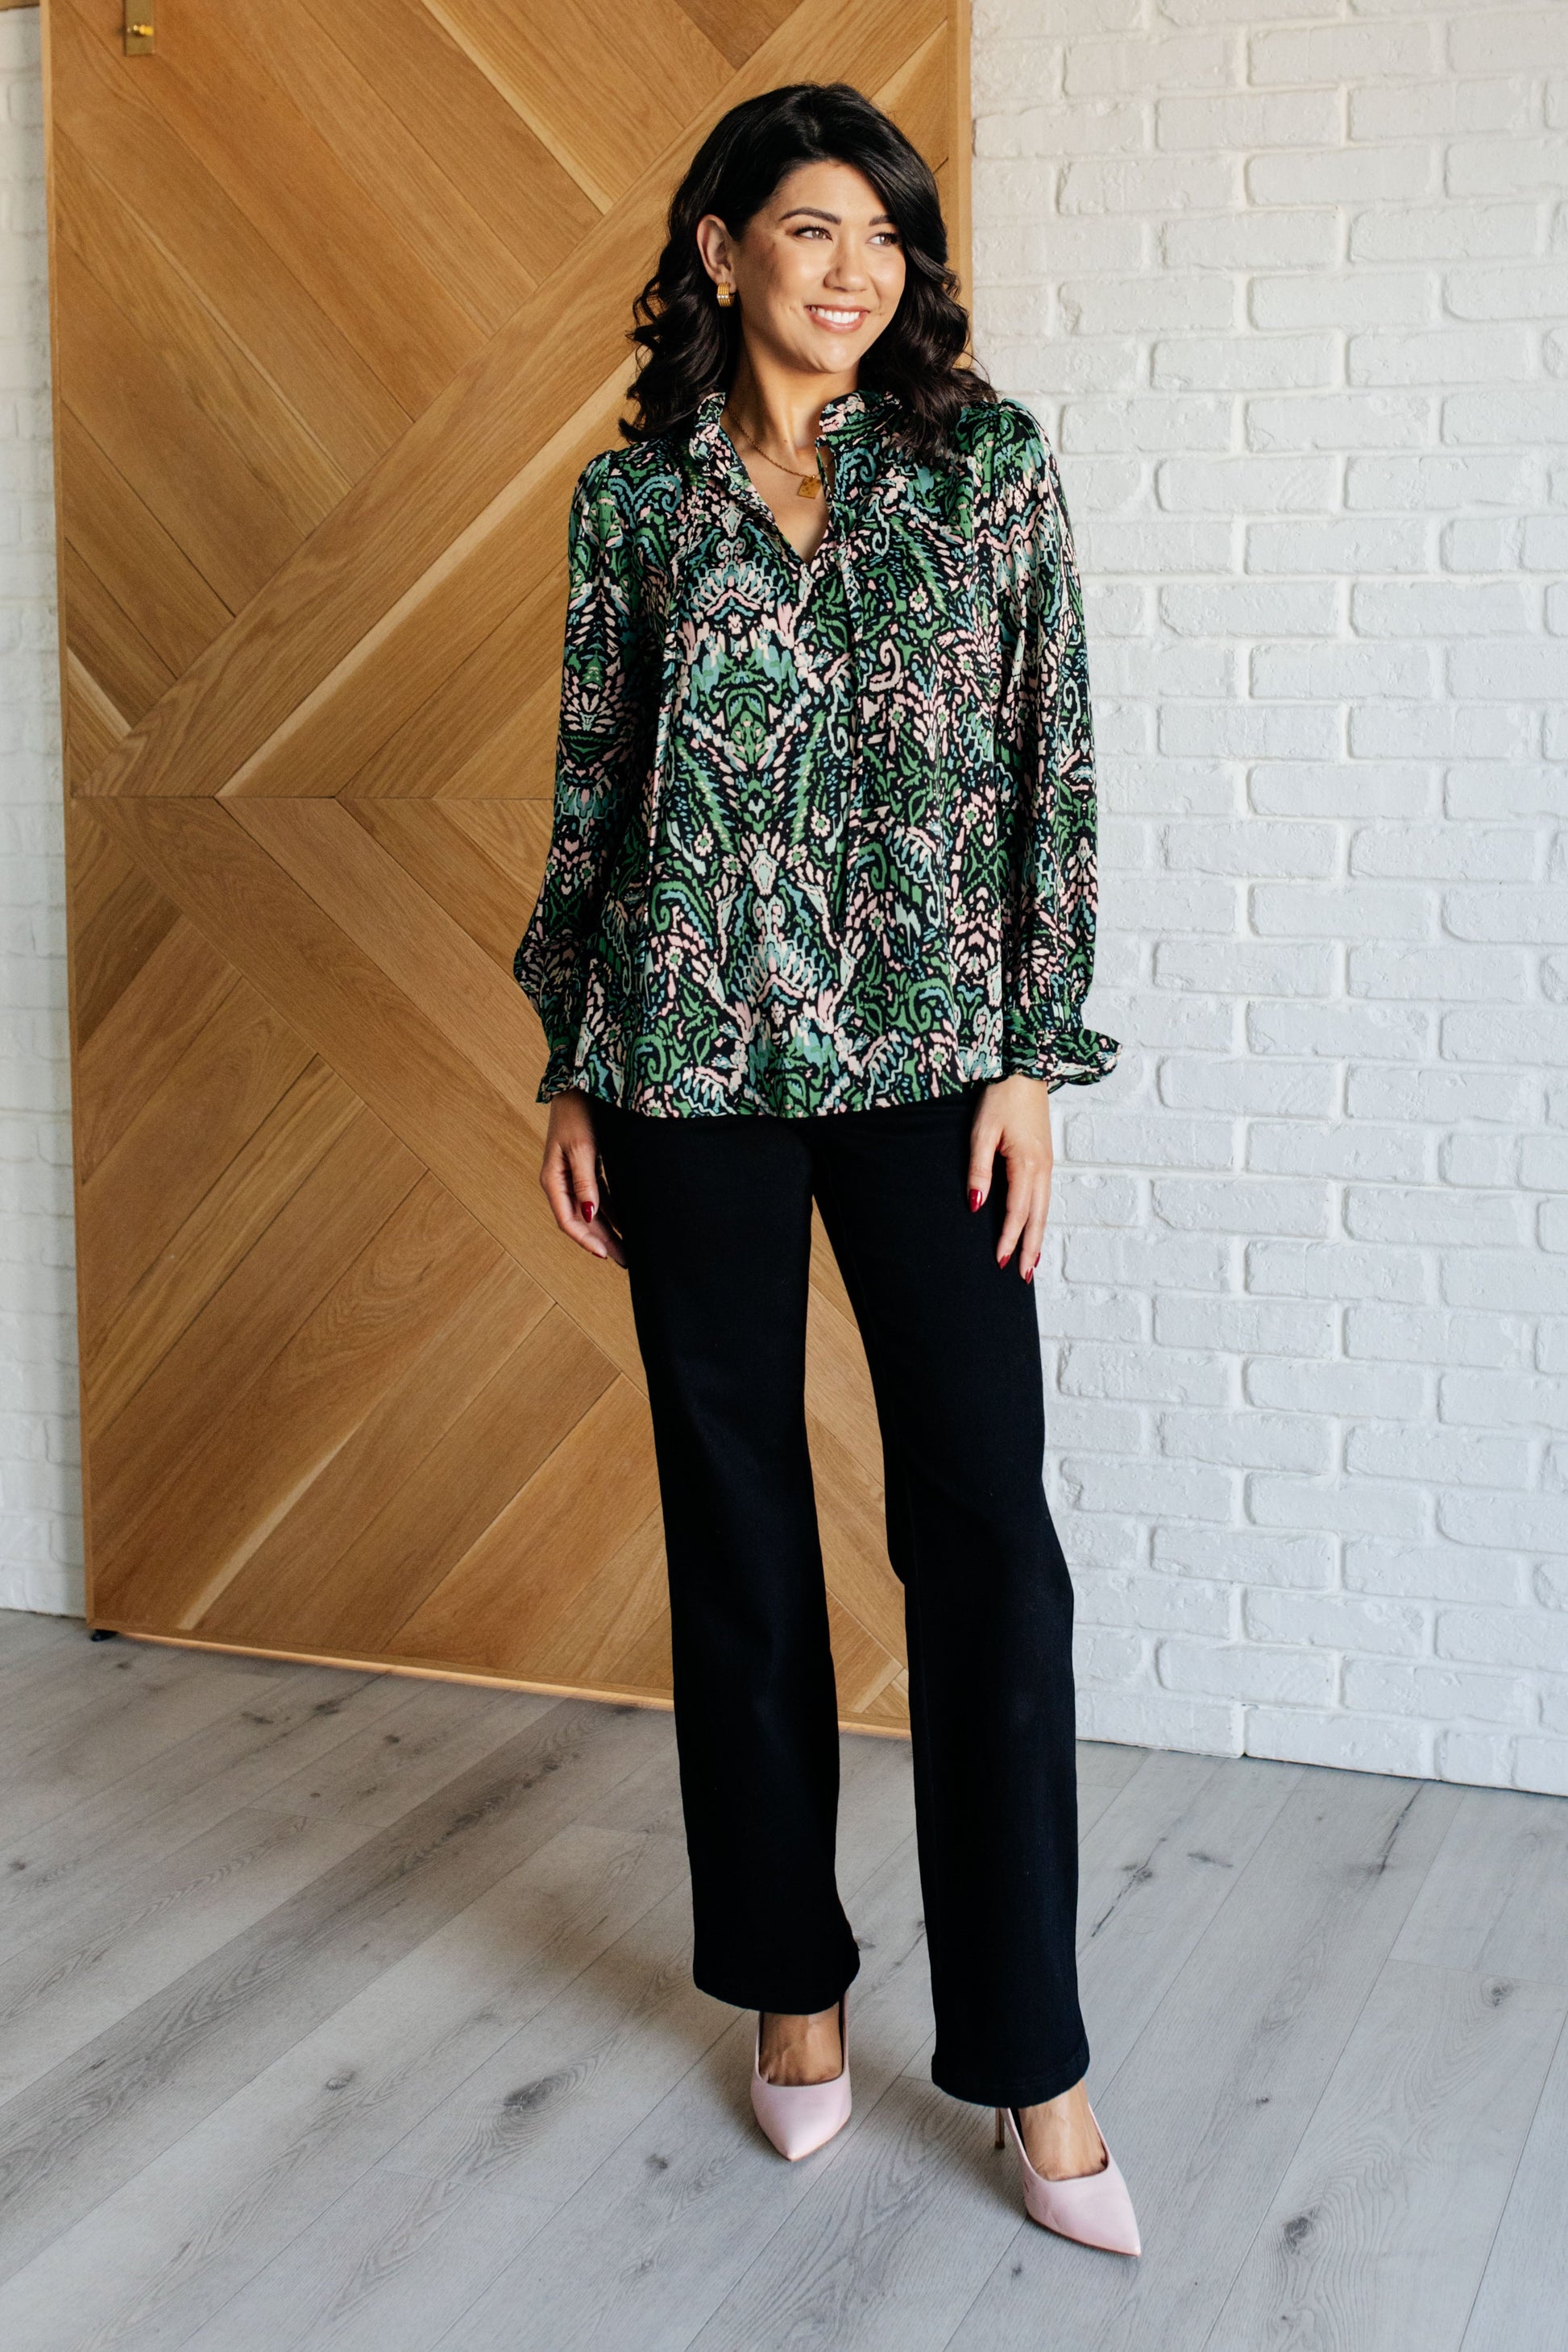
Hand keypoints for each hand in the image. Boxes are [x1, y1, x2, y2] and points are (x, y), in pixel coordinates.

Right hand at [538, 1088, 626, 1266]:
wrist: (580, 1084)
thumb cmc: (576, 1113)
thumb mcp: (582, 1149)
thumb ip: (585, 1183)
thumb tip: (588, 1215)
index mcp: (553, 1180)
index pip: (568, 1220)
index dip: (586, 1240)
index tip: (605, 1255)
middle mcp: (562, 1182)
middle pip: (581, 1221)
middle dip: (602, 1242)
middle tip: (624, 1260)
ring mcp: (574, 1175)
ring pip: (592, 1211)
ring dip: (609, 1230)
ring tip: (627, 1248)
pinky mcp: (588, 1167)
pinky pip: (600, 1197)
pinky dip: (612, 1211)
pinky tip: (626, 1223)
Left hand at [967, 1074, 1052, 1282]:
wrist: (1024, 1067)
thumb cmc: (1001, 1097)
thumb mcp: (982, 1132)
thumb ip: (979, 1171)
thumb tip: (977, 1206)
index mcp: (1028, 1164)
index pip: (1018, 1212)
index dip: (1008, 1238)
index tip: (999, 1261)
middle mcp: (1043, 1168)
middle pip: (1038, 1217)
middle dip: (1030, 1248)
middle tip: (1023, 1276)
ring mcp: (1047, 1163)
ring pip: (1044, 1208)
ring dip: (1037, 1236)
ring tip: (1031, 1262)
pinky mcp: (1044, 1157)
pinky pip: (1044, 1196)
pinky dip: (1040, 1217)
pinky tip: (1034, 1227)